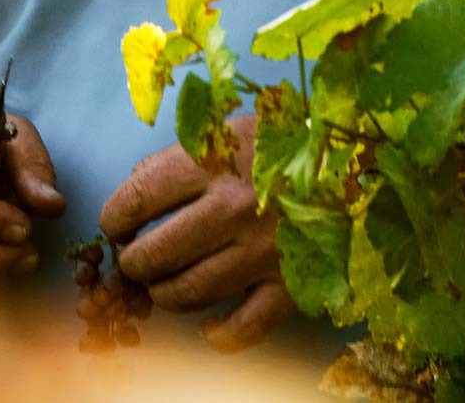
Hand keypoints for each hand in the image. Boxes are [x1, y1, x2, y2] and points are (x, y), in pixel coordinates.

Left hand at [98, 113, 294, 351]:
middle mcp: (233, 209)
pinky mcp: (290, 284)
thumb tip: (134, 200)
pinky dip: (218, 335)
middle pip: (156, 255)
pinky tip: (206, 327)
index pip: (137, 200)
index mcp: (211, 163)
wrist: (350, 159)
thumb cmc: (275, 143)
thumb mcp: (222, 130)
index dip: (114, 219)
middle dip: (133, 264)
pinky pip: (245, 327)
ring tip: (163, 286)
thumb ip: (174, 160)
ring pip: (191, 293)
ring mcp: (263, 250)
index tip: (116, 226)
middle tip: (135, 261)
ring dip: (164, 295)